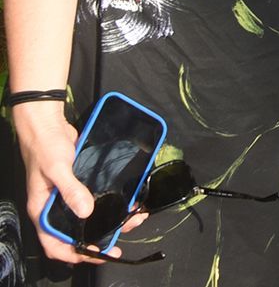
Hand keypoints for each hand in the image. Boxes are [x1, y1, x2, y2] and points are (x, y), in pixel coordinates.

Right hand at [11, 102, 136, 263]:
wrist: (47, 125)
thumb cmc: (46, 147)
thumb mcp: (57, 169)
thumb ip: (70, 190)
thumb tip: (86, 212)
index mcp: (43, 211)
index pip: (55, 243)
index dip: (75, 253)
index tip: (99, 254)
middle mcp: (55, 208)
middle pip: (76, 232)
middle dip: (101, 236)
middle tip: (126, 230)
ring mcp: (67, 197)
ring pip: (89, 217)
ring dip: (110, 219)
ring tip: (133, 216)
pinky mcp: (79, 185)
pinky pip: (95, 200)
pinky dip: (110, 203)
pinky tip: (127, 200)